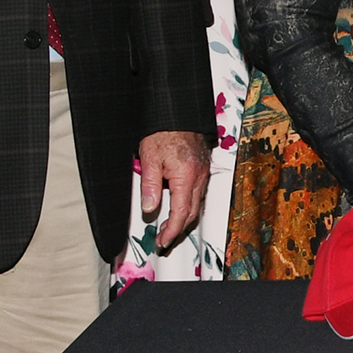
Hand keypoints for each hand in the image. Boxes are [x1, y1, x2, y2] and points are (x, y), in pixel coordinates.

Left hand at [136, 130, 208, 248]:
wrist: (177, 112)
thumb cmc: (164, 131)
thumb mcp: (149, 158)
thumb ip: (150, 186)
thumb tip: (149, 208)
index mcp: (186, 177)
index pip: (181, 213)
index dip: (172, 231)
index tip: (162, 241)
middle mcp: (199, 177)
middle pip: (192, 213)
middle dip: (178, 229)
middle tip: (163, 238)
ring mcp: (203, 173)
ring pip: (197, 204)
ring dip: (184, 218)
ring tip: (168, 226)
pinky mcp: (203, 169)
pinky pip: (198, 193)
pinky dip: (189, 205)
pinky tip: (178, 206)